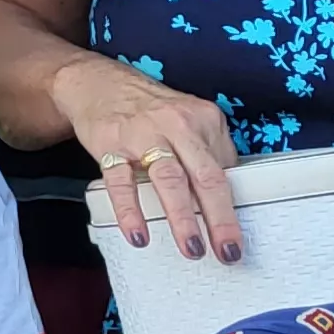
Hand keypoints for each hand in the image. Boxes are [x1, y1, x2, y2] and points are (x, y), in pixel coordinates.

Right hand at [53, 53, 244, 260]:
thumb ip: (205, 153)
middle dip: (220, 218)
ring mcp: (143, 133)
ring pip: (170, 179)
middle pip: (206, 176)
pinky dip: (131, 211)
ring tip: (192, 248)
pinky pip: (122, 182)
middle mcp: (178, 124)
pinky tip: (139, 234)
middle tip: (228, 252)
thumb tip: (223, 197)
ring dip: (183, 218)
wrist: (98, 82)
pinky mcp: (111, 143)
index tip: (236, 238)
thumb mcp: (187, 120)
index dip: (233, 207)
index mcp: (203, 119)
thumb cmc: (149, 109)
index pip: (226, 169)